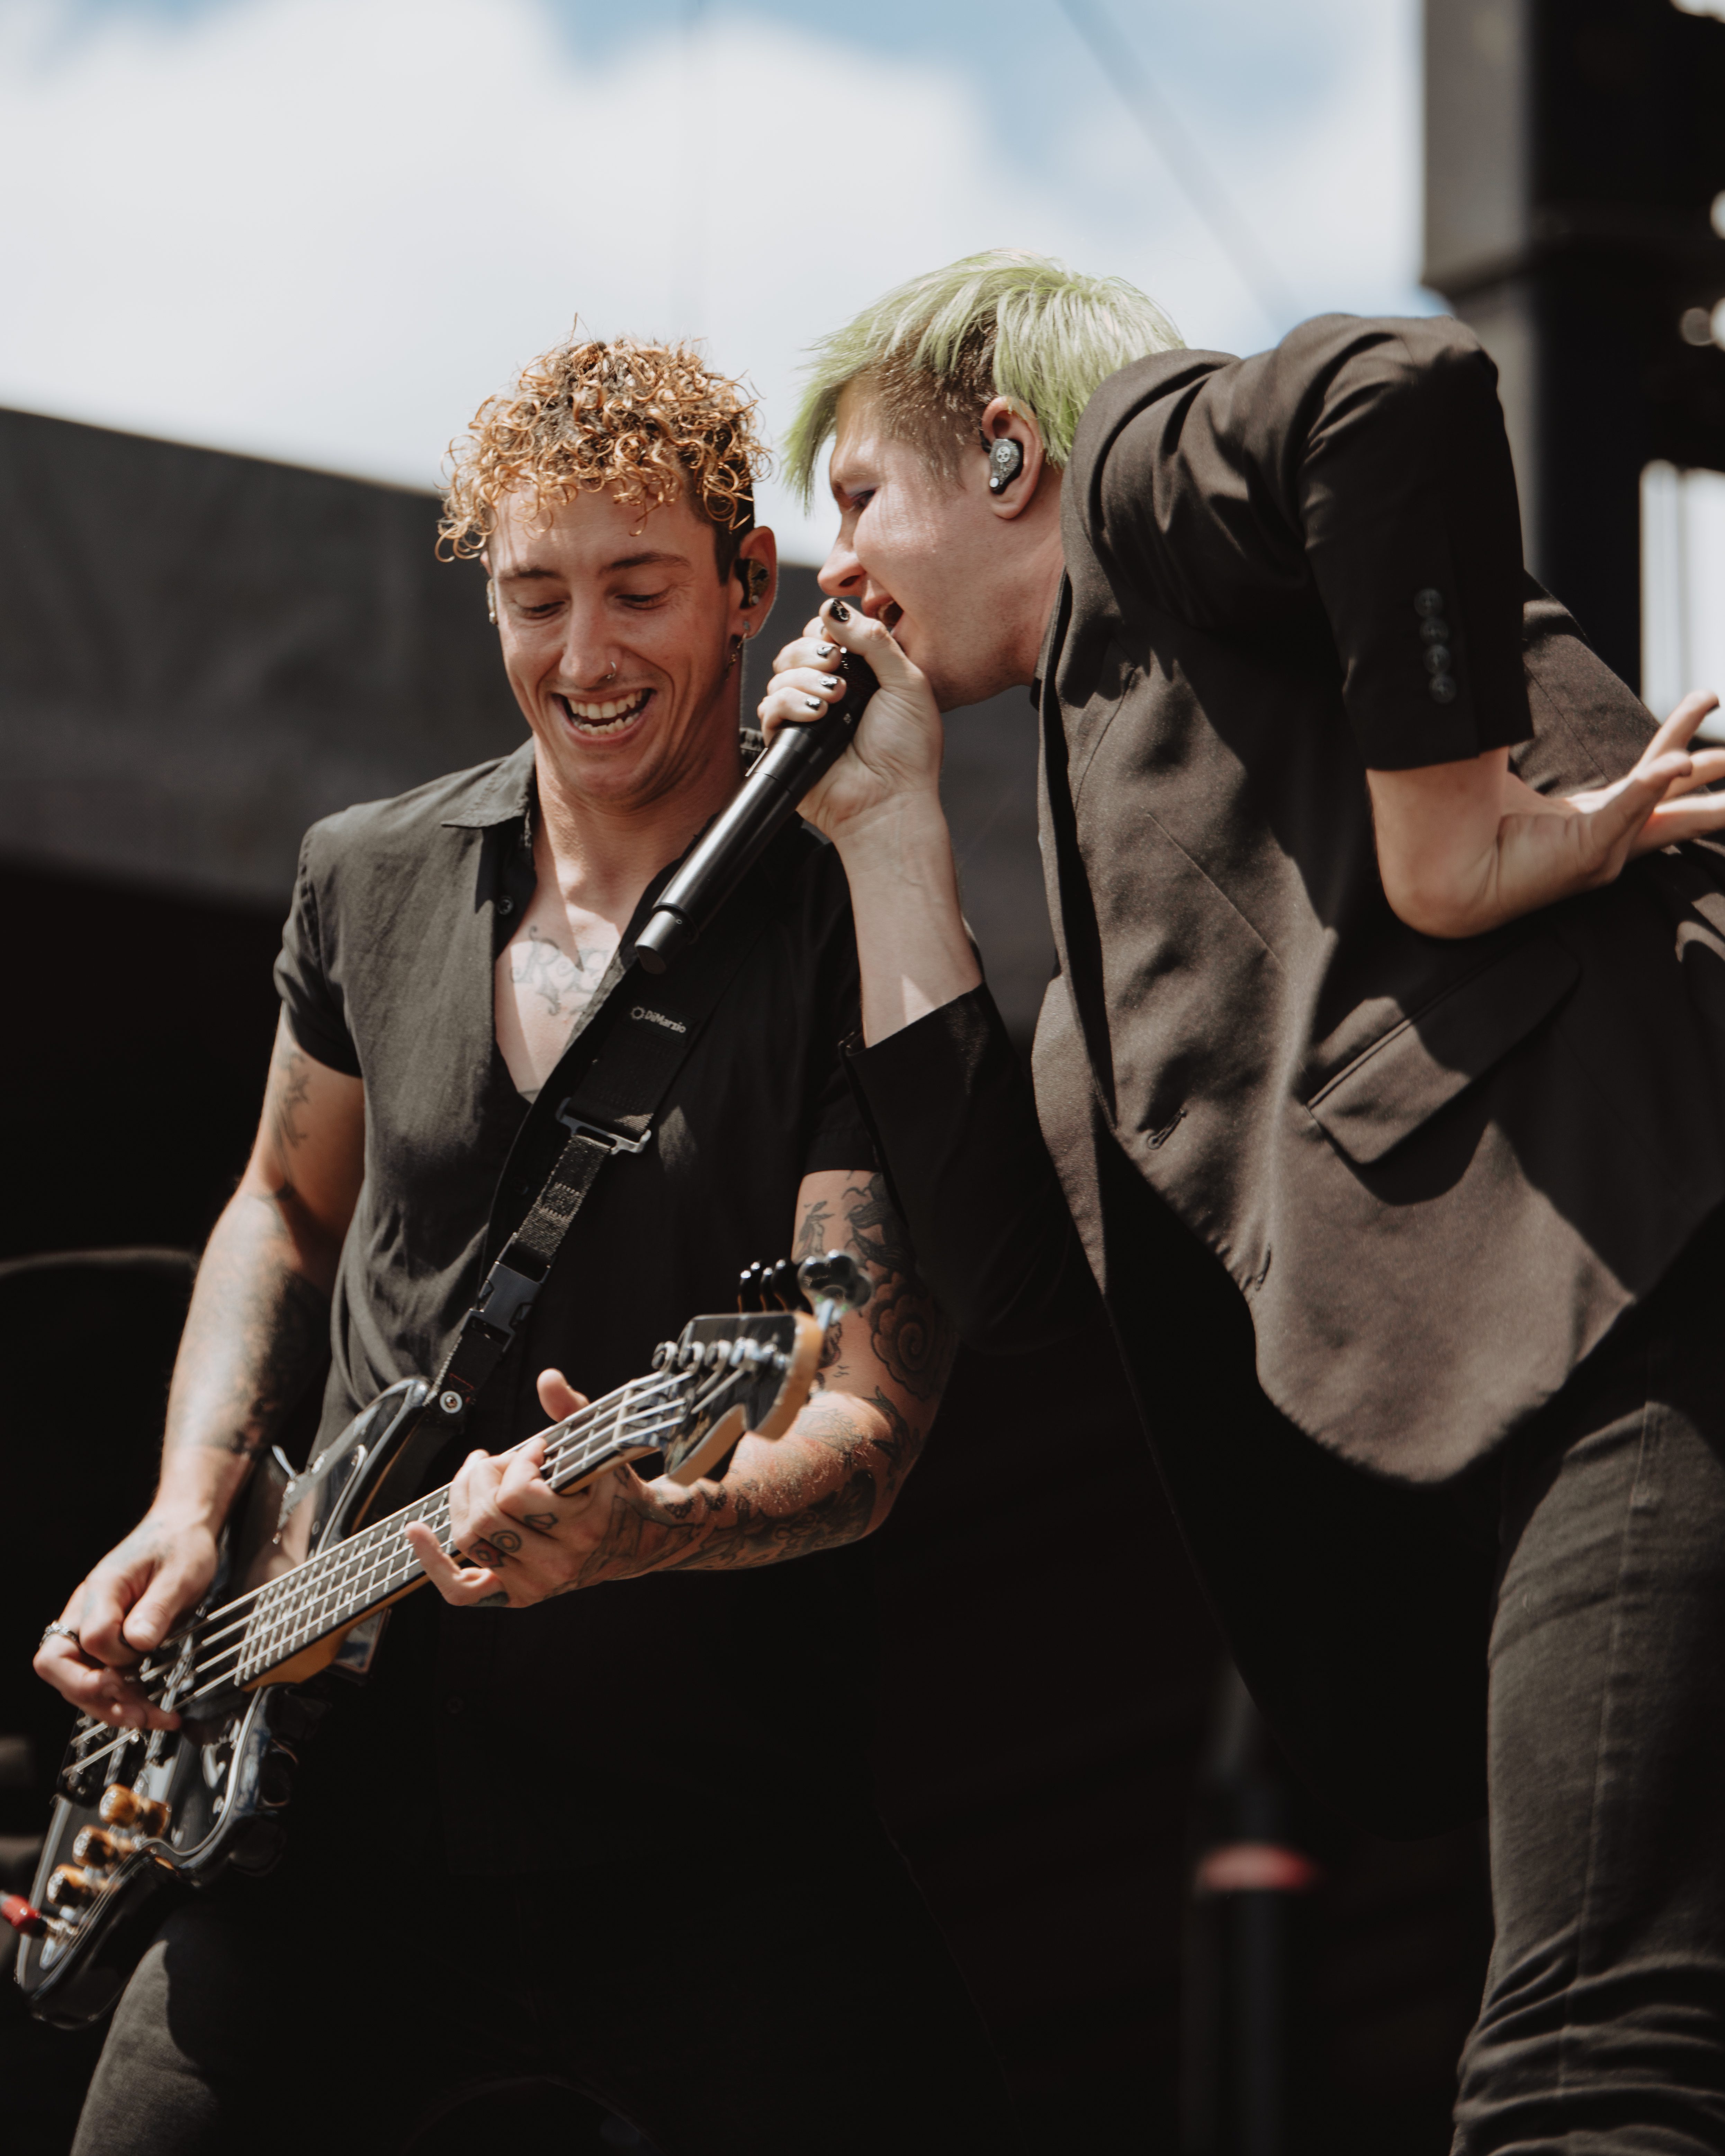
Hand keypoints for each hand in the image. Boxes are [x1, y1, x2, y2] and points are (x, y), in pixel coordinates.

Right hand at [33, 1510, 220, 1731]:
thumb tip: (138, 1642)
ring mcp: (93, 1626)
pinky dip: (123, 1699)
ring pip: (78, 1680)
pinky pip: (102, 1677)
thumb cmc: (180, 1545)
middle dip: (91, 1695)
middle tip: (133, 1711)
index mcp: (102, 1588)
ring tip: (150, 1719)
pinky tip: (151, 1710)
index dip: (116, 1655)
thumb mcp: (181, 1573)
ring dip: (111, 1706)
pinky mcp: (108, 1641)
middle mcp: (87, 1610)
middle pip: (58, 1665)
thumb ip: (158, 1607)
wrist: (183, 1531)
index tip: (145, 1653)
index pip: (91, 1637)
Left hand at [405, 1370, 677, 1607]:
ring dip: (463, 1500)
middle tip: (495, 1461)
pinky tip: (415, 1532)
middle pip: (487, 1517)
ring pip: (471, 1540)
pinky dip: (432, 1563)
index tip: (536, 1449)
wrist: (634, 1538)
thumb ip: (572, 1410)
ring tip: (478, 1479)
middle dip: (481, 1477)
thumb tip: (547, 1379)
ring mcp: (536, 1584)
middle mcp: (559, 1563)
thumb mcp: (599, 1447)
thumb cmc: (610, 1487)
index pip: (519, 1494)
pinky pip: (461, 1591)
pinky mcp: (517, 1595)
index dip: (518, 1461)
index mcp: (583, 1527)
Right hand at [757, 601, 944, 843]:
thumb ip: (874, 639)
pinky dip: (789, 703)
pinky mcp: (787, 741)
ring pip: (780, 674)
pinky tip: (816, 714)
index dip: (828, 630)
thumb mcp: (907, 682)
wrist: (891, 800)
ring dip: (804, 678)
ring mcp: (806, 716)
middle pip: (797, 649)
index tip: (842, 640)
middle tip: (835, 665)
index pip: (826, 635)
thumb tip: (834, 609)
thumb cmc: (908, 750)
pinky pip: (769, 707)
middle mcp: (830, 692)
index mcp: (860, 676)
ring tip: (835, 698)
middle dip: (811, 650)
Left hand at [1370, 691, 1724, 937]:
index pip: (1659, 780)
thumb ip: (1524, 751)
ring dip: (1703, 772)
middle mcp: (1612, 840)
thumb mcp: (1524, 789)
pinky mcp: (1586, 854)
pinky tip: (1677, 762)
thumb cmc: (1479, 834)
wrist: (1449, 879)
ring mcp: (1604, 850)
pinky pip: (1624, 811)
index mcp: (1602, 821)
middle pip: (1685, 805)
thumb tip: (1507, 703)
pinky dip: (1650, 784)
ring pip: (1665, 803)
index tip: (1712, 713)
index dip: (1691, 756)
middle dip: (1721, 786)